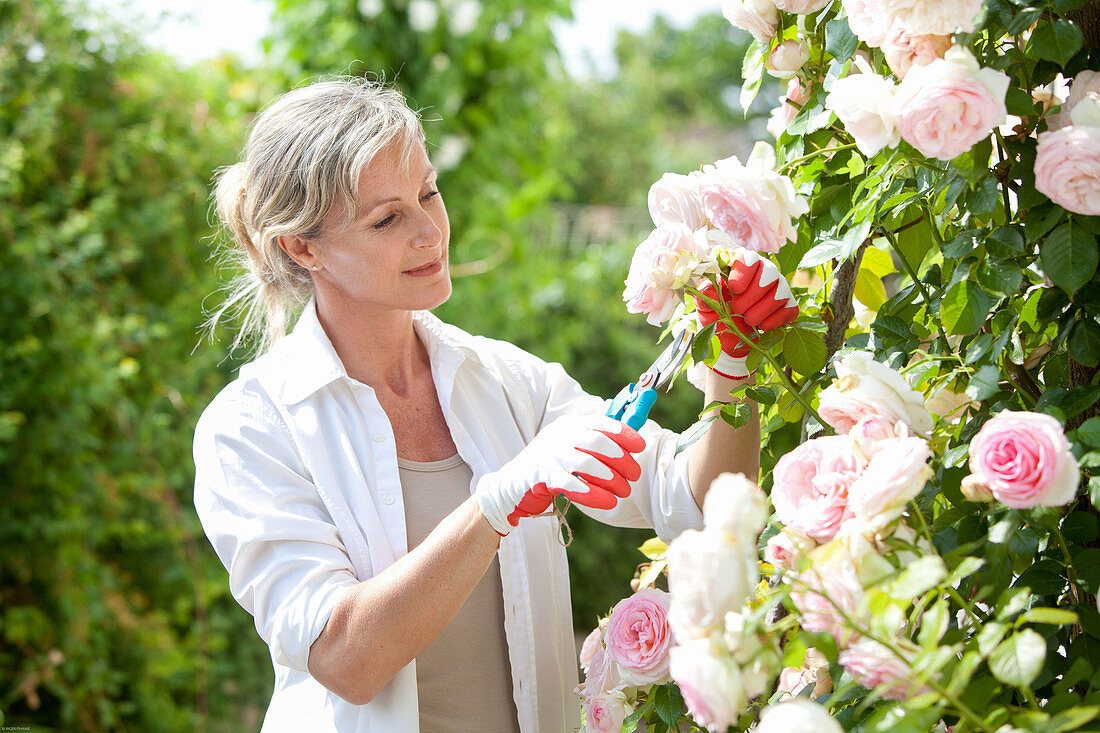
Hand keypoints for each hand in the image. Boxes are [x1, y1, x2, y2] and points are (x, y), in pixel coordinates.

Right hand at [475, 415, 645, 535]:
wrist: (510, 487)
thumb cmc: (548, 468)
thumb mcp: (568, 449)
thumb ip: (593, 445)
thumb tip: (627, 447)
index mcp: (568, 425)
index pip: (600, 423)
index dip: (623, 433)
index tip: (640, 446)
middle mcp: (559, 436)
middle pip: (597, 443)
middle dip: (621, 459)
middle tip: (634, 475)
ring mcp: (549, 455)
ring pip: (587, 464)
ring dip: (611, 479)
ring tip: (624, 491)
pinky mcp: (541, 477)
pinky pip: (572, 485)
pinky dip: (593, 494)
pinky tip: (608, 502)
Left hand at [695, 250, 798, 379]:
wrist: (728, 338)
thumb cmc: (716, 314)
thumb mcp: (705, 306)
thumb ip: (706, 294)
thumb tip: (710, 287)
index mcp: (740, 266)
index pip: (748, 258)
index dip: (743, 272)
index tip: (733, 289)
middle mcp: (763, 272)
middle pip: (769, 272)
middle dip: (752, 295)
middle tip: (736, 309)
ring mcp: (778, 288)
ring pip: (781, 292)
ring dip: (762, 310)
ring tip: (748, 320)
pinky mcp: (788, 306)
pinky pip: (790, 309)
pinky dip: (774, 321)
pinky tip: (761, 327)